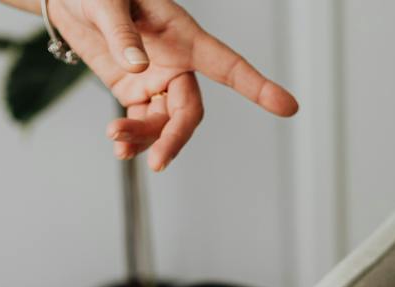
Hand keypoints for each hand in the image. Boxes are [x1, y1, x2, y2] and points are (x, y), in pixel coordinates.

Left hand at [49, 0, 298, 169]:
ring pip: (163, 123)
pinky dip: (132, 139)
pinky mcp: (134, 92)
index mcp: (181, 35)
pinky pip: (142, 123)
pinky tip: (119, 145)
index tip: (288, 107)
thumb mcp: (106, 1)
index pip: (227, 65)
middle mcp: (176, 62)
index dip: (258, 87)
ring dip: (143, 138)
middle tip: (158, 162)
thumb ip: (121, 33)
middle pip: (190, 110)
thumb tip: (137, 67)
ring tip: (116, 139)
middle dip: (175, 137)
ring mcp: (156, 80)